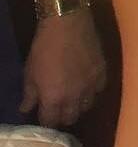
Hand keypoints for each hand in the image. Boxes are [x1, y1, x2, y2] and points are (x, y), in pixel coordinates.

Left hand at [20, 10, 106, 126]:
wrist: (67, 24)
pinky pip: (99, 90)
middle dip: (62, 117)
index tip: (43, 116)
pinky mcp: (102, 72)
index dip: (46, 122)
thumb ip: (29, 94)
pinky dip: (92, 91)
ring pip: (87, 106)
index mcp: (54, 98)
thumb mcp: (29, 72)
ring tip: (73, 98)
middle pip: (71, 118)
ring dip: (78, 105)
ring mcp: (91, 85)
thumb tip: (26, 109)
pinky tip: (87, 85)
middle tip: (57, 109)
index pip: (51, 121)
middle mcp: (75, 96)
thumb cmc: (44, 48)